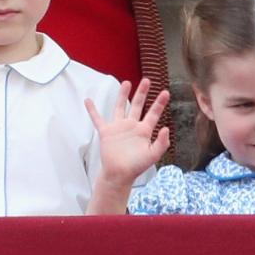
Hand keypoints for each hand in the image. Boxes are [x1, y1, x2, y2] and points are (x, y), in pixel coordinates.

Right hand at [86, 79, 169, 201]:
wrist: (119, 175)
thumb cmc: (136, 167)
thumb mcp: (153, 155)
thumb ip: (161, 143)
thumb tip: (166, 128)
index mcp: (144, 130)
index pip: (153, 113)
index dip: (159, 103)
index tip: (166, 92)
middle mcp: (132, 125)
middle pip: (138, 105)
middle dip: (142, 92)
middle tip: (147, 80)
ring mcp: (118, 127)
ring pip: (120, 107)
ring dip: (123, 95)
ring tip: (127, 82)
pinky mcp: (106, 131)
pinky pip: (97, 118)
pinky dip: (92, 110)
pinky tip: (88, 100)